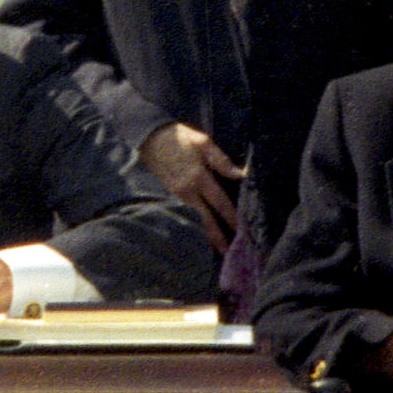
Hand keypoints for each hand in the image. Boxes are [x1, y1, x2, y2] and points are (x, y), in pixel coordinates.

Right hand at [139, 123, 242, 250]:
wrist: (150, 138)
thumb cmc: (179, 138)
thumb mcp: (202, 142)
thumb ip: (221, 160)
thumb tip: (241, 174)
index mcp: (198, 177)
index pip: (220, 203)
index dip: (232, 218)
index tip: (243, 232)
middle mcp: (187, 191)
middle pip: (206, 219)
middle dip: (219, 237)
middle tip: (231, 253)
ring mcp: (178, 196)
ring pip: (197, 219)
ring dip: (209, 234)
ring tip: (221, 248)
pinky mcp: (172, 196)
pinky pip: (189, 214)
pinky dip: (198, 224)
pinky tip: (205, 233)